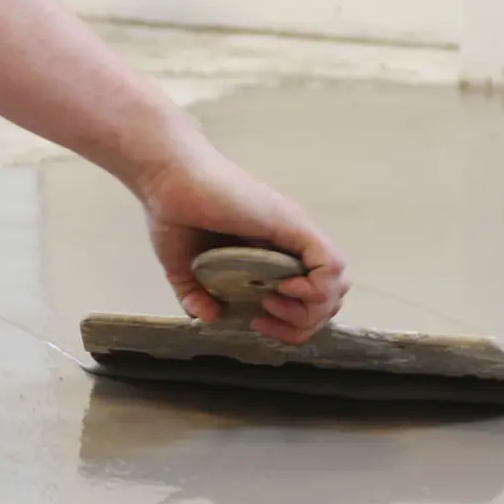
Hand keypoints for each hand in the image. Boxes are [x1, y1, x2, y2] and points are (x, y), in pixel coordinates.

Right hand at [136, 142, 349, 344]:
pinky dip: (316, 287)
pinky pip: (330, 265)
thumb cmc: (175, 215)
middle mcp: (292, 244)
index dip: (294, 322)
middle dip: (304, 322)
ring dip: (310, 308)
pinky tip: (283, 288)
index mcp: (273, 254)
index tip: (258, 321)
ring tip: (272, 302)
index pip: (310, 298)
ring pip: (336, 283)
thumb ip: (197, 297)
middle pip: (330, 296)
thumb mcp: (184, 271)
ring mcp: (296, 233)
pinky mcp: (294, 225)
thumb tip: (213, 318)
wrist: (167, 180)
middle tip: (265, 316)